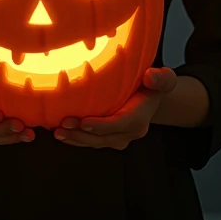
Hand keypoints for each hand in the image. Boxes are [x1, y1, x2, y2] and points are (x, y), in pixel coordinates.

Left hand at [53, 67, 177, 150]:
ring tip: (57, 132)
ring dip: (75, 139)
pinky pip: (91, 142)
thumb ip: (160, 78)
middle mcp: (129, 133)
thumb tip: (150, 76)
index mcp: (139, 119)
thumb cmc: (154, 86)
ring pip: (94, 143)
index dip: (100, 125)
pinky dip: (75, 138)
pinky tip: (60, 133)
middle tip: (62, 126)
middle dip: (81, 134)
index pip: (119, 124)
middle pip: (103, 138)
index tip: (83, 122)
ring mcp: (119, 139)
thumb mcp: (163, 79)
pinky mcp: (109, 139)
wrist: (151, 98)